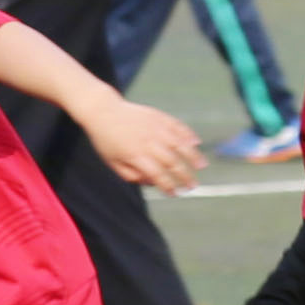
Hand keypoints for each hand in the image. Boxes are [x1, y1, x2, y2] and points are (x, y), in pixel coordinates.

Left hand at [84, 92, 205, 191]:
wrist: (102, 110)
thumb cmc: (106, 141)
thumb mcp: (113, 163)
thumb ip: (131, 176)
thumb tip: (152, 182)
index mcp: (135, 155)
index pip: (157, 174)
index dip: (168, 186)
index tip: (175, 194)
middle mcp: (148, 141)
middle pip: (172, 161)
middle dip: (184, 176)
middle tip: (193, 186)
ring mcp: (155, 127)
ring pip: (179, 143)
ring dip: (192, 155)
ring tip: (202, 166)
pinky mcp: (158, 116)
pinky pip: (177, 126)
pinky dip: (188, 134)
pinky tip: (196, 142)